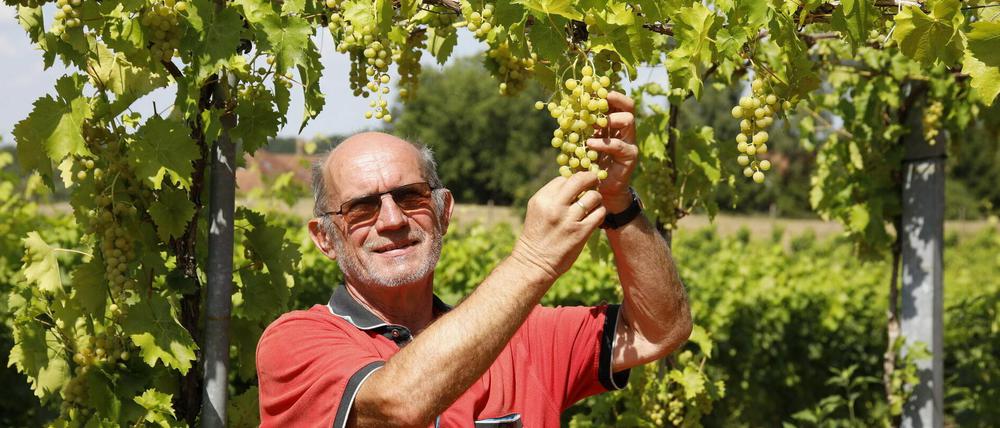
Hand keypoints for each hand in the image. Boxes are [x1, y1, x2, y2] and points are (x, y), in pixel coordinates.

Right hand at [512, 172, 606, 282]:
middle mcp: (554, 207)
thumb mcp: (537, 210)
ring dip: (596, 198)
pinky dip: (600, 212)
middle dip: (590, 178)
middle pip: (579, 180)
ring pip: (593, 196)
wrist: (535, 262)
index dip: (572, 180)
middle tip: (594, 181)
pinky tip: (595, 215)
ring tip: (593, 203)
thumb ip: (552, 196)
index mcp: (542, 199)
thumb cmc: (537, 235)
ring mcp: (569, 220)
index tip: (577, 186)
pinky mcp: (581, 232)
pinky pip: (599, 213)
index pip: (563, 179)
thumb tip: (574, 183)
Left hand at [588, 91, 637, 212]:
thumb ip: (576, 127)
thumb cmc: (587, 163)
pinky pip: (619, 145)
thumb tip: (561, 108)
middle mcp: (624, 129)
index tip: (592, 88)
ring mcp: (629, 142)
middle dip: (615, 98)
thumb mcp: (580, 141)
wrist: (598, 188)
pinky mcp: (630, 156)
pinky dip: (603, 143)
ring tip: (593, 123)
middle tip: (602, 97)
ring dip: (610, 118)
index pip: (615, 101)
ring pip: (628, 120)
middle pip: (628, 106)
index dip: (606, 92)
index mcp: (612, 122)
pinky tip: (590, 144)